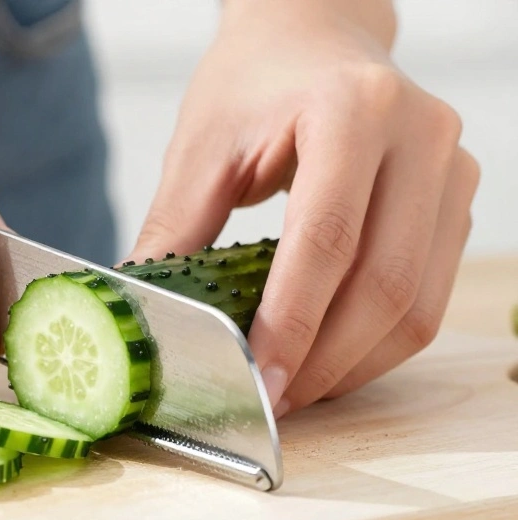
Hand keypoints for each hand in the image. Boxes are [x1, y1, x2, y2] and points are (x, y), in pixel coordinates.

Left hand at [126, 0, 479, 416]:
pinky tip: (328, 360)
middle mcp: (421, 136)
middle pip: (384, 283)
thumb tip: (144, 312)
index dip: (292, 323)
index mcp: (351, 109)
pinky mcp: (457, 200)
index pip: (326, 240)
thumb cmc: (252, 84)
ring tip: (294, 389)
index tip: (257, 379)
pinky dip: (378, 343)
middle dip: (323, 360)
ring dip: (354, 364)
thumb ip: (174, 230)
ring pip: (418, 304)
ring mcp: (451, 169)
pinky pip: (429, 298)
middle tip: (270, 399)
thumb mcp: (201, 148)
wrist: (312, 37)